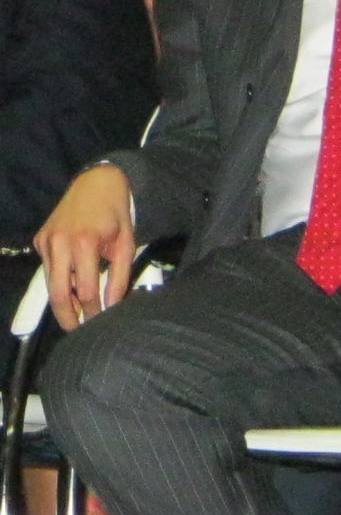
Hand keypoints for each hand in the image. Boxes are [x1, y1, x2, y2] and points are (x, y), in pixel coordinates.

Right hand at [34, 165, 134, 329]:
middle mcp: (60, 243)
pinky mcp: (40, 239)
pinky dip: (59, 281)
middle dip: (68, 318)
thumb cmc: (115, 214)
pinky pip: (48, 269)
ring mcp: (47, 241)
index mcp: (85, 243)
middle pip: (59, 294)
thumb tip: (112, 306)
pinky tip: (73, 285)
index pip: (87, 291)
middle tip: (78, 331)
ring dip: (63, 302)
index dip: (93, 312)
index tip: (100, 323)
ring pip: (50, 284)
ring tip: (78, 314)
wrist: (96, 183)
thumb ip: (119, 278)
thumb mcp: (126, 245)